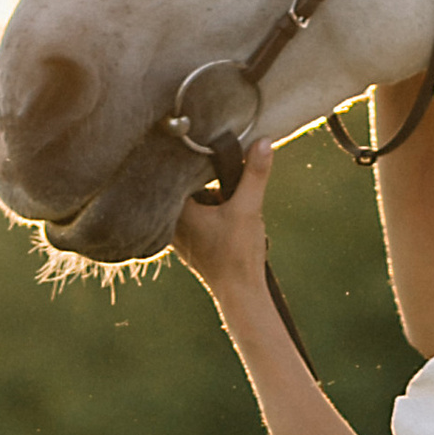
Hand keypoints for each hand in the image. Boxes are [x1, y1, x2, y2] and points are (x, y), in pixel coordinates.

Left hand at [170, 138, 276, 289]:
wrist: (240, 293)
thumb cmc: (238, 255)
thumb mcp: (248, 208)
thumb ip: (255, 174)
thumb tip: (264, 141)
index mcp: (175, 211)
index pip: (174, 172)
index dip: (189, 157)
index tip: (199, 142)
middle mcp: (169, 223)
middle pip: (183, 186)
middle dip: (202, 177)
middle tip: (216, 165)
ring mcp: (177, 235)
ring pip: (190, 202)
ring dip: (206, 195)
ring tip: (223, 195)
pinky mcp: (188, 243)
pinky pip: (194, 216)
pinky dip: (207, 210)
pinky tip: (222, 212)